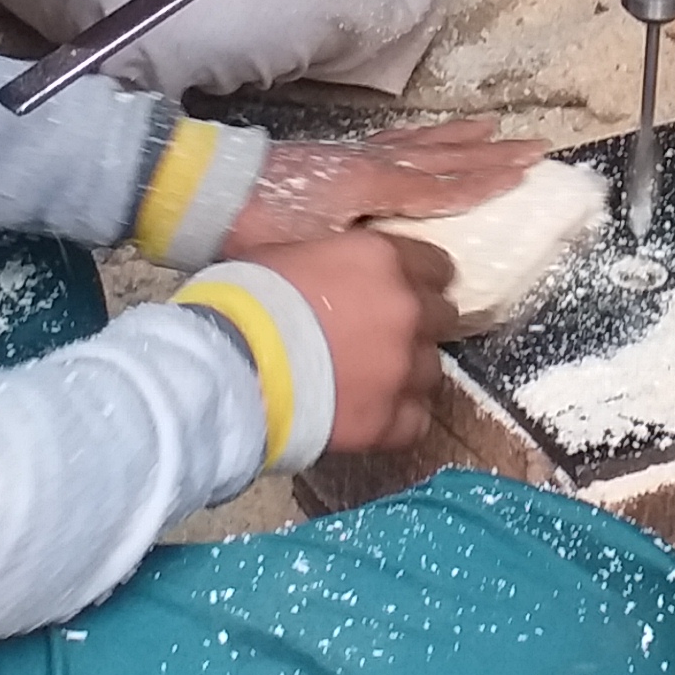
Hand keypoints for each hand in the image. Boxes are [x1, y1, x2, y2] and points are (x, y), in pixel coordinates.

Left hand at [224, 118, 539, 257]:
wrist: (206, 192)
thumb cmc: (255, 229)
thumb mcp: (312, 251)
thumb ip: (360, 261)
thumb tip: (404, 279)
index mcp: (373, 186)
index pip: (442, 185)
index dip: (486, 179)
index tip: (525, 170)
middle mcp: (372, 164)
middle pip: (443, 157)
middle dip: (489, 153)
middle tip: (532, 145)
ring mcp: (355, 156)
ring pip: (420, 144)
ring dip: (459, 138)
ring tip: (491, 127)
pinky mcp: (336, 156)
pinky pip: (393, 142)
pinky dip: (419, 138)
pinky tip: (425, 139)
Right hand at [249, 227, 459, 452]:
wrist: (232, 365)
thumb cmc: (246, 300)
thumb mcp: (289, 253)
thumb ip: (333, 261)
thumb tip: (333, 269)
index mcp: (384, 260)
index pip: (436, 266)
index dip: (418, 280)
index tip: (399, 291)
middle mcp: (407, 310)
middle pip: (442, 316)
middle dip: (416, 324)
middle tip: (380, 336)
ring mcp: (403, 368)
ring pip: (431, 370)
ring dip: (406, 372)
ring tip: (369, 381)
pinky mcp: (389, 419)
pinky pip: (415, 421)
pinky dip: (396, 419)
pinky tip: (369, 415)